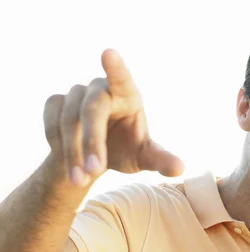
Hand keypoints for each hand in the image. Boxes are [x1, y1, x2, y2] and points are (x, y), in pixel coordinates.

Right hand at [43, 49, 183, 186]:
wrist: (92, 157)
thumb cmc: (126, 150)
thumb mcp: (145, 157)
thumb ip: (160, 160)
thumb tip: (179, 169)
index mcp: (128, 95)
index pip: (122, 78)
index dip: (115, 67)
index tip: (108, 53)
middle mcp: (101, 89)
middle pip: (92, 109)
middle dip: (91, 141)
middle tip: (94, 171)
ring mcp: (76, 93)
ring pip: (67, 120)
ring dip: (72, 152)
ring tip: (82, 180)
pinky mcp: (55, 103)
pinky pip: (51, 123)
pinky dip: (58, 146)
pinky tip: (69, 163)